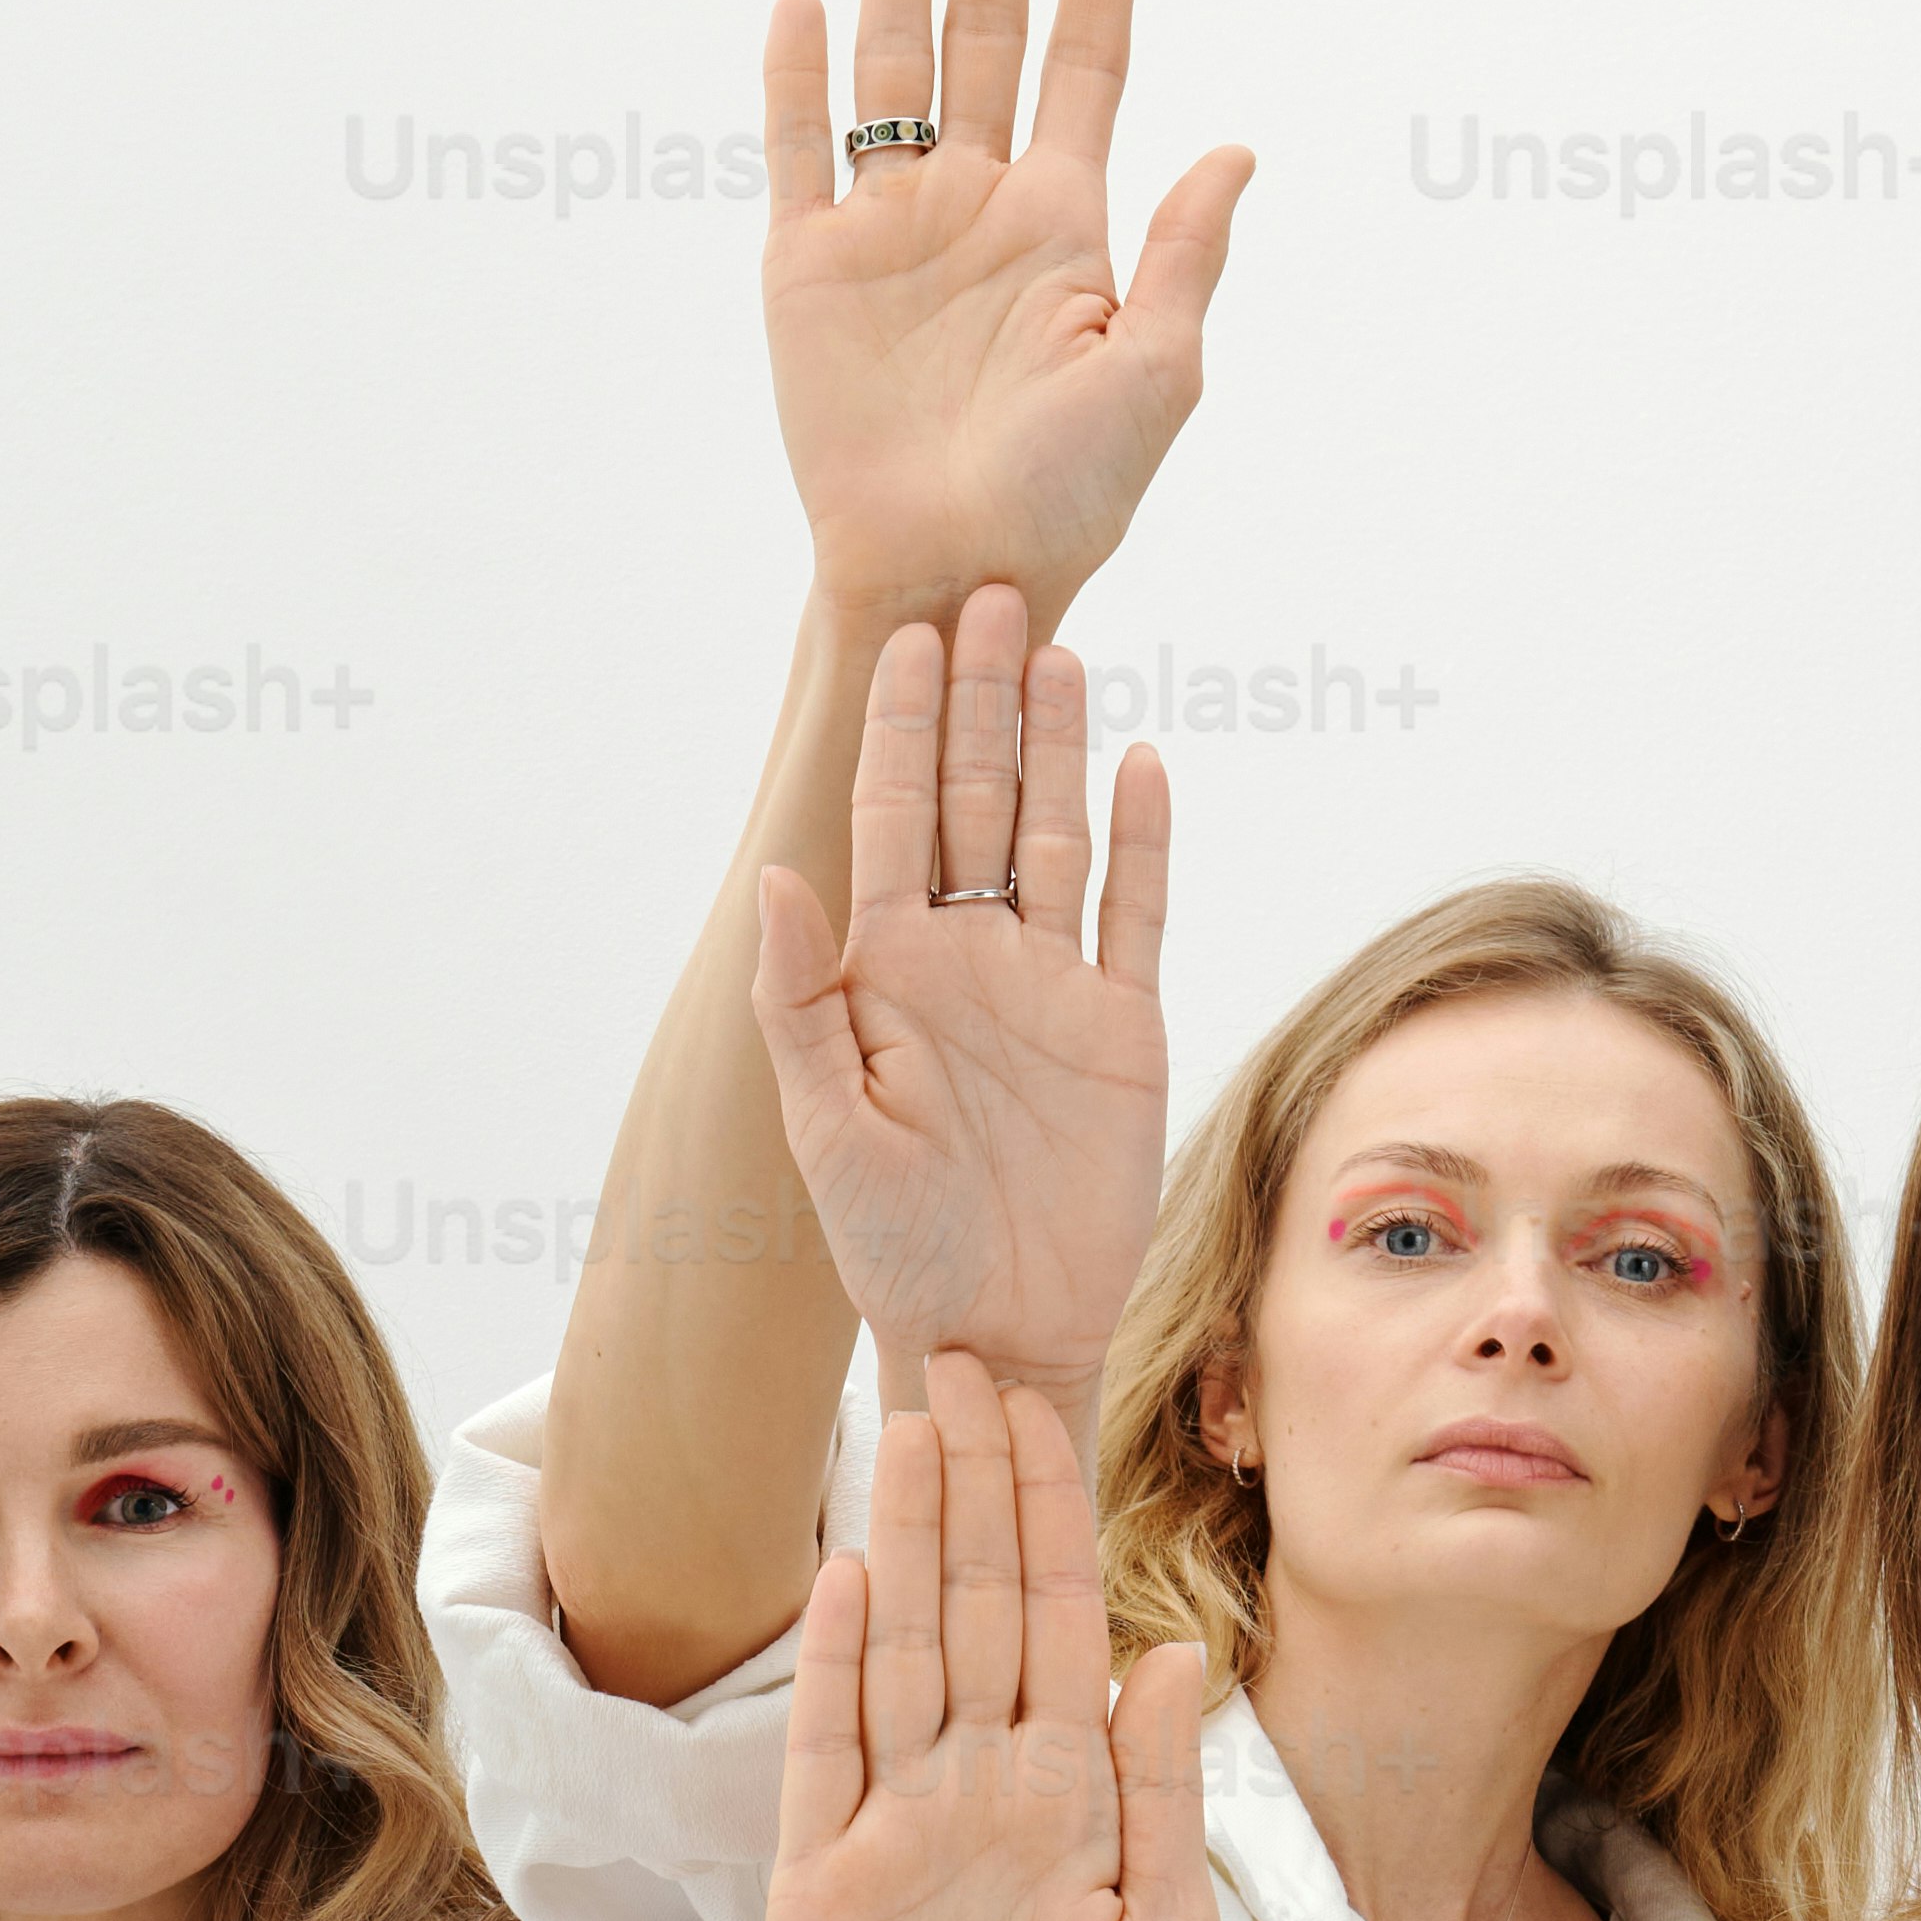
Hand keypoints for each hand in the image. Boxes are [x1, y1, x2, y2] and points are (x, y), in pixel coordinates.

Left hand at [753, 595, 1172, 1399]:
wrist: (992, 1332)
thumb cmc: (889, 1248)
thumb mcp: (823, 1132)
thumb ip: (797, 1003)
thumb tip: (777, 879)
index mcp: (886, 973)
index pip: (890, 819)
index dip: (898, 726)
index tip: (905, 631)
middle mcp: (968, 961)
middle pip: (976, 800)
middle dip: (977, 699)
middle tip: (990, 588)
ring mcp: (1048, 989)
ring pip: (1055, 836)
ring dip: (1056, 744)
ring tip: (1056, 647)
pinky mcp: (1121, 1030)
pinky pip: (1134, 914)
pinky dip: (1141, 842)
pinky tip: (1142, 763)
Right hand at [762, 0, 1249, 635]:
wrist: (950, 576)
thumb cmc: (1066, 502)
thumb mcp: (1156, 378)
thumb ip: (1185, 259)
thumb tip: (1236, 152)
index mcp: (1064, 225)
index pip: (1083, 70)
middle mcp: (976, 208)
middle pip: (986, 37)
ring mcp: (889, 233)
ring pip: (894, 70)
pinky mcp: (809, 272)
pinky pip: (799, 153)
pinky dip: (796, 78)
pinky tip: (804, 2)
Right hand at [772, 1358, 1214, 1920]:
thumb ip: (1163, 1797)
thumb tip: (1171, 1654)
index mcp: (1066, 1790)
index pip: (1049, 1618)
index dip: (1041, 1510)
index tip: (1032, 1402)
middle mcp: (975, 1787)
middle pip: (968, 1605)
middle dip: (968, 1483)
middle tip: (958, 1357)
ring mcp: (894, 1826)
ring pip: (900, 1651)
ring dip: (903, 1539)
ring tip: (905, 1428)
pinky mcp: (823, 1885)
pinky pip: (828, 1757)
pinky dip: (836, 1671)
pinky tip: (848, 1580)